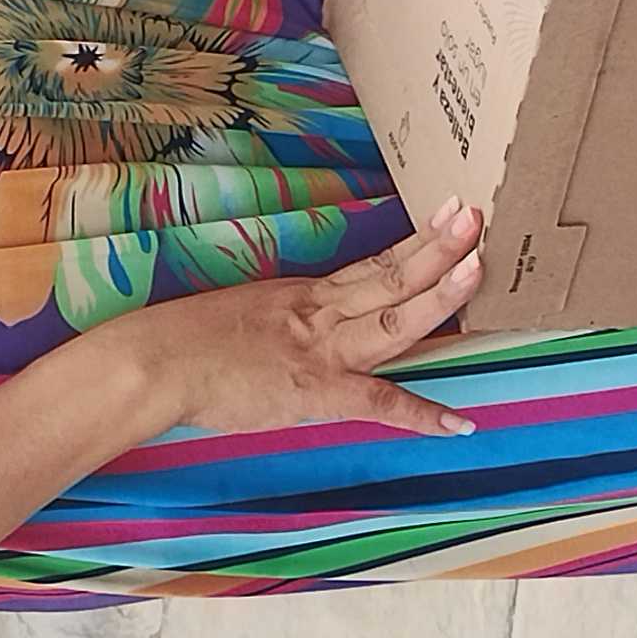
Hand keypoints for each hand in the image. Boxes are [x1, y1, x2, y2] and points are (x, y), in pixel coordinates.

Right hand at [114, 203, 486, 436]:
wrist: (156, 362)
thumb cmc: (180, 343)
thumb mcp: (238, 315)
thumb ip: (275, 322)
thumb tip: (290, 332)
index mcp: (303, 295)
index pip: (373, 265)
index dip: (417, 241)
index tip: (450, 213)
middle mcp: (319, 312)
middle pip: (391, 276)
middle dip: (439, 247)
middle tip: (477, 218)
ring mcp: (321, 350)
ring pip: (393, 319)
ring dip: (440, 295)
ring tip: (479, 269)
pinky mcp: (315, 391)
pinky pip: (377, 403)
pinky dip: (420, 414)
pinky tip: (459, 424)